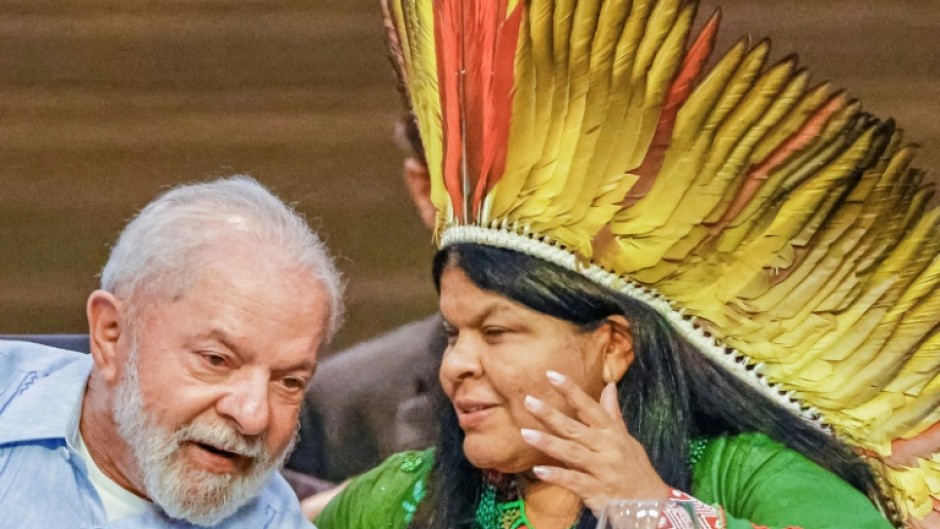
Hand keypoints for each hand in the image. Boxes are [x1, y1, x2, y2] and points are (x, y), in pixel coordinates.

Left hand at [520, 370, 670, 515]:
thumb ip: (612, 414)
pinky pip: (574, 481)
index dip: (571, 391)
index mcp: (612, 433)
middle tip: (528, 401)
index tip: (551, 375)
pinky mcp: (597, 491)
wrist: (653, 504)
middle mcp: (607, 448)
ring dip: (549, 443)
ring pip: (572, 453)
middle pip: (575, 429)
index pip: (590, 407)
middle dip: (551, 415)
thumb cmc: (636, 469)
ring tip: (525, 434)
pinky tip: (538, 470)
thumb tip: (610, 385)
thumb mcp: (626, 439)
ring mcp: (602, 470)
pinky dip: (557, 476)